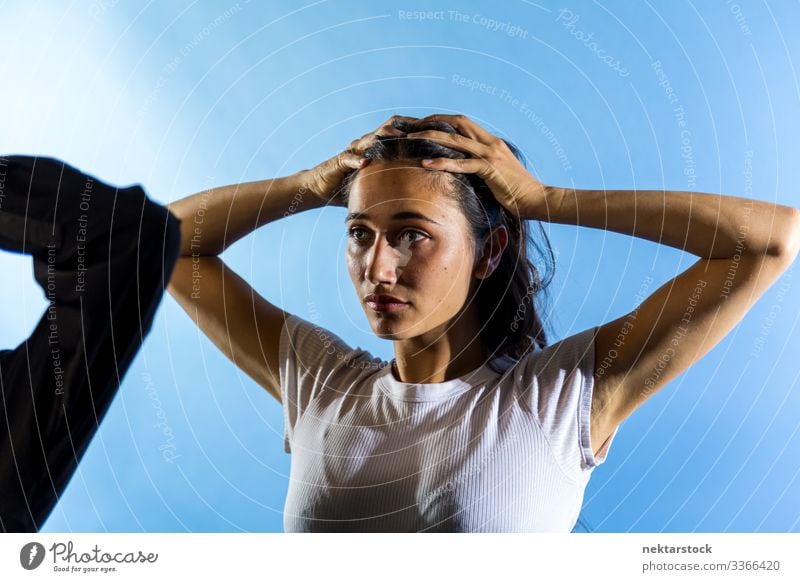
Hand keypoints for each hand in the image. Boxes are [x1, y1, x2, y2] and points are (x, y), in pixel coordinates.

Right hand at [301, 115, 418, 206]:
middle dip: (406, 126)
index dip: (415, 127)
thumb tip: (423, 190)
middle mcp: (366, 144)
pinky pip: (349, 158)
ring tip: (400, 137)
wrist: (321, 186)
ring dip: (385, 137)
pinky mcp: (340, 161)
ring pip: (370, 138)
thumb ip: (396, 180)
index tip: (435, 129)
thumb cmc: (352, 184)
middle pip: (388, 127)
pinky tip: (365, 163)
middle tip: (423, 128)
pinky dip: (357, 160)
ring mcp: (353, 151)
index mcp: (377, 146)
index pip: (399, 130)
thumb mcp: (378, 181)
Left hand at [404, 114, 548, 217]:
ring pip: (455, 140)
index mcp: (492, 141)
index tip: (423, 123)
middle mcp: (490, 143)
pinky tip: (427, 164)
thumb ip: (480, 165)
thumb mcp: (496, 173)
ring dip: (431, 137)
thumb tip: (461, 167)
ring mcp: (491, 154)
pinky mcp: (490, 169)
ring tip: (411, 139)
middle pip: (457, 122)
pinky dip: (443, 163)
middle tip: (412, 126)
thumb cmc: (516, 190)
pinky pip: (462, 164)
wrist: (536, 199)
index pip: (463, 122)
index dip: (442, 119)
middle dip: (433, 121)